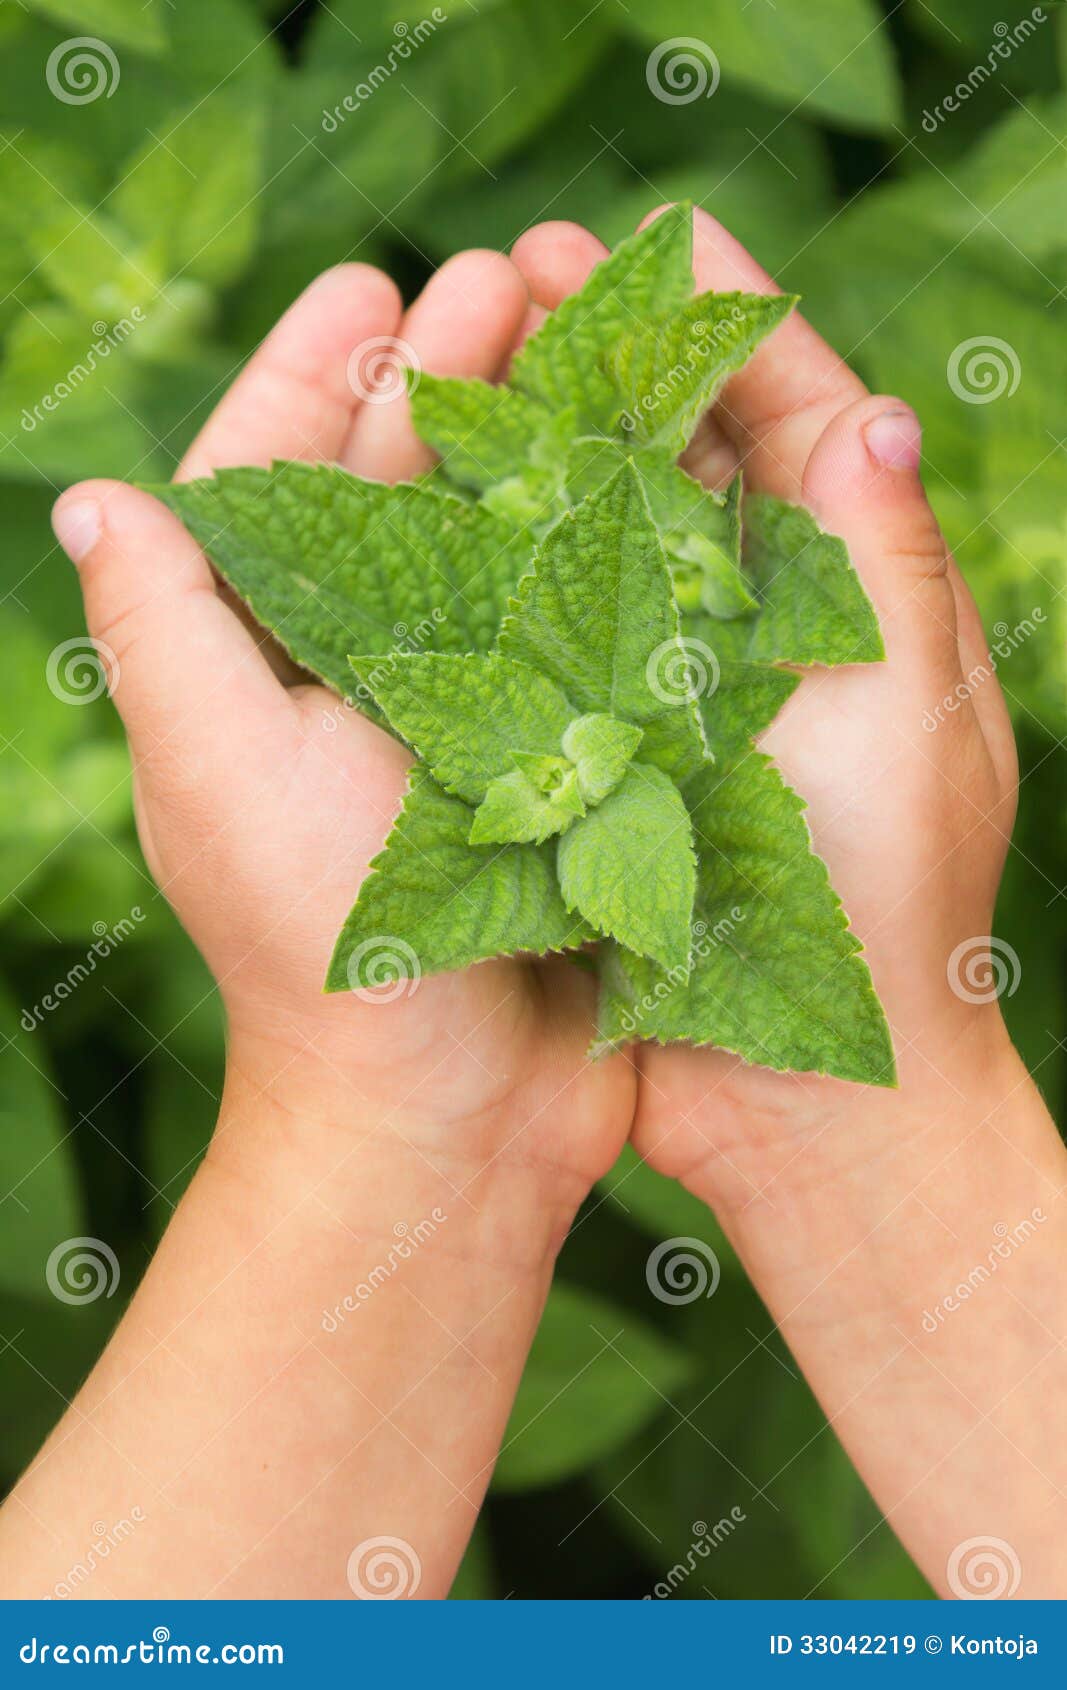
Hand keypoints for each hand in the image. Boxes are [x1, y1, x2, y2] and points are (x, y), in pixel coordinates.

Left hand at [19, 254, 638, 1598]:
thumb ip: (165, 627)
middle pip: (397, 488)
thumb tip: (96, 500)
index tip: (372, 281)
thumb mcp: (216, 770)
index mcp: (264, 665)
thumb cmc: (318, 944)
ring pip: (495, 540)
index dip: (313, 371)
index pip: (273, 481)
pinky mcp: (552, 759)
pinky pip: (574, 624)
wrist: (445, 1112)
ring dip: (534, 434)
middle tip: (517, 273)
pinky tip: (648, 468)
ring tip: (589, 334)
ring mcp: (461, 714)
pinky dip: (603, 542)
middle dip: (446, 373)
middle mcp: (357, 677)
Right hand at [514, 210, 1066, 1600]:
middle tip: (522, 272)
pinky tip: (446, 507)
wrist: (812, 1090)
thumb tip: (876, 406)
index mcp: (861, 597)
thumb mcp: (906, 718)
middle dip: (618, 355)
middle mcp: (772, 627)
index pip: (801, 415)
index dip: (726, 315)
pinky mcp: (617, 752)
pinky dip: (514, 567)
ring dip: (554, 442)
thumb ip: (888, 563)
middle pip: (694, 453)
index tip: (649, 234)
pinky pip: (560, 635)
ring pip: (617, 533)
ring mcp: (687, 686)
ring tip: (474, 354)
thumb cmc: (884, 907)